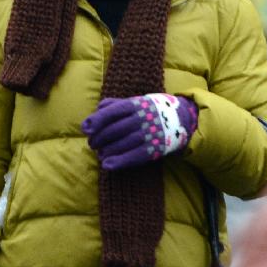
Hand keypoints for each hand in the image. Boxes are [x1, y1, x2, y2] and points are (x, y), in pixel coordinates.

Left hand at [82, 93, 197, 170]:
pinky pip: (134, 156)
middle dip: (99, 138)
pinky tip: (107, 165)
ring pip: (122, 144)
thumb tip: (97, 110)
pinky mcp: (154, 149)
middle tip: (92, 144)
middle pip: (115, 129)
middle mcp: (142, 118)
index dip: (97, 120)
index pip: (113, 112)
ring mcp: (149, 134)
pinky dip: (119, 161)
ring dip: (107, 151)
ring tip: (100, 154)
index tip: (85, 128)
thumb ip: (115, 104)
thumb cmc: (150, 110)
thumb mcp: (135, 101)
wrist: (181, 118)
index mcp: (135, 105)